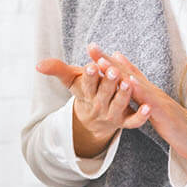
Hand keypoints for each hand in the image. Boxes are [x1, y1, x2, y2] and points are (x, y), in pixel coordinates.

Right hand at [35, 54, 151, 158]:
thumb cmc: (85, 90)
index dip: (88, 76)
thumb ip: (56, 69)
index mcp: (87, 93)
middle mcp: (99, 105)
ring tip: (128, 82)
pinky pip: (134, 122)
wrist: (93, 117)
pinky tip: (149, 107)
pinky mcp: (125, 121)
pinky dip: (141, 116)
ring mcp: (113, 115)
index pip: (86, 84)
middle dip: (107, 82)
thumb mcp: (71, 79)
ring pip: (118, 106)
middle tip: (111, 70)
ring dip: (123, 95)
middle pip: (103, 94)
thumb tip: (38, 65)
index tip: (90, 66)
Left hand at [86, 46, 186, 155]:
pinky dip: (139, 89)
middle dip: (108, 59)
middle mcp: (149, 88)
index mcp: (144, 88)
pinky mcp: (161, 110)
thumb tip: (125, 74)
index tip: (91, 48)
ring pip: (134, 82)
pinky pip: (148, 99)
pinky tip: (129, 82)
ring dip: (118, 70)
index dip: (108, 59)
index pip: (124, 70)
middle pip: (126, 71)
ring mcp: (155, 97)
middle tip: (92, 48)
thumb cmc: (168, 117)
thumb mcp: (150, 101)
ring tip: (103, 61)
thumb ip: (138, 88)